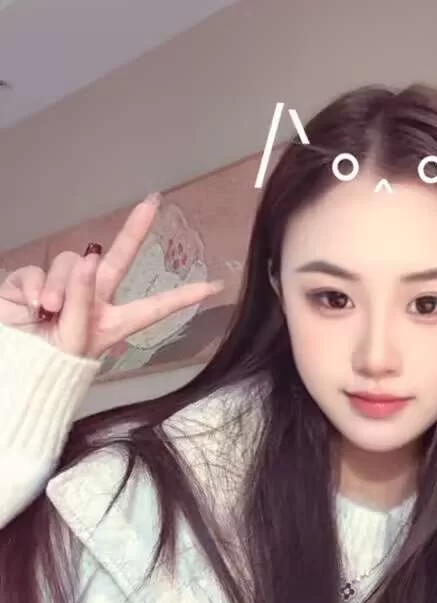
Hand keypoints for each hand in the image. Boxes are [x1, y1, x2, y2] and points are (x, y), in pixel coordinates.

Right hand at [0, 193, 223, 358]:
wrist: (13, 366)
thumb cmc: (48, 365)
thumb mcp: (73, 340)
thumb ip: (80, 300)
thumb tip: (87, 258)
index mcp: (113, 320)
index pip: (155, 307)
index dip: (183, 297)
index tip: (214, 286)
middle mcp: (93, 298)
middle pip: (118, 258)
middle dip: (134, 229)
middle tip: (153, 201)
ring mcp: (63, 287)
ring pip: (70, 262)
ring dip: (58, 285)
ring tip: (47, 312)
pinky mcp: (33, 281)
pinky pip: (36, 270)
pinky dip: (31, 288)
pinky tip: (30, 307)